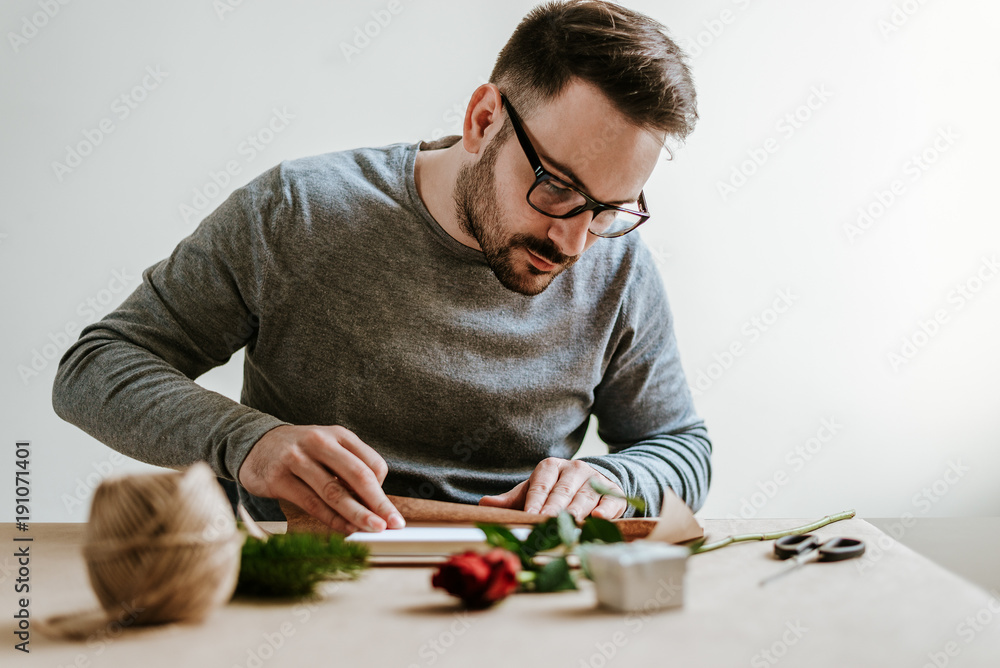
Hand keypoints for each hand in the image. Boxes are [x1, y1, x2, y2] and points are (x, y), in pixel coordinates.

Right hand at [238, 424, 404, 534]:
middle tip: (392, 523)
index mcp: (339, 435)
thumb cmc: (302, 452)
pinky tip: (345, 528)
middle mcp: (319, 442)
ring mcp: (297, 459)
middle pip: (357, 476)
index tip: (387, 510)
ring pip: (334, 492)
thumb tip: (375, 503)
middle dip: (378, 503)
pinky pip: (311, 503)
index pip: (372, 463)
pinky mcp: (278, 478)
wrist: (255, 444)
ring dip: (357, 514)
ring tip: (373, 529)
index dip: (383, 489)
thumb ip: (351, 469)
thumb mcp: (330, 448)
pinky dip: (331, 518)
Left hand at [478, 458, 626, 521]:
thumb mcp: (533, 491)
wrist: (593, 481)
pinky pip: (610, 500)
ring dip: (577, 512)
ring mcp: (595, 480)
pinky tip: (598, 517)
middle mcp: (574, 469)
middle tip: (546, 524)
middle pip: (562, 492)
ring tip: (569, 525)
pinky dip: (606, 509)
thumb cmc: (555, 490)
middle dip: (554, 509)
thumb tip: (484, 504)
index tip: (528, 517)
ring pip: (585, 497)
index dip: (535, 502)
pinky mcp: (614, 491)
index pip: (540, 486)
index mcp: (550, 467)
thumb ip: (511, 500)